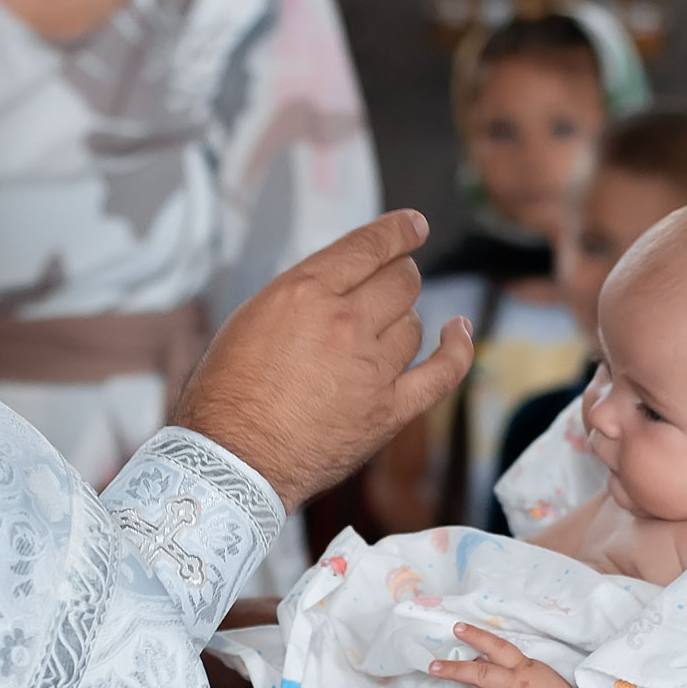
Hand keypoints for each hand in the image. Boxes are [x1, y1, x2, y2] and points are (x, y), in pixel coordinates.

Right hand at [175, 209, 471, 508]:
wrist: (233, 460)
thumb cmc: (228, 394)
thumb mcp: (251, 319)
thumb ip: (301, 295)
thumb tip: (337, 285)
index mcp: (305, 292)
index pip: (369, 246)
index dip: (400, 231)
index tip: (413, 227)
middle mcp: (344, 323)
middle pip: (401, 280)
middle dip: (399, 277)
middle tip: (390, 285)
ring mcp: (371, 367)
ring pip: (414, 323)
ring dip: (403, 321)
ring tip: (381, 333)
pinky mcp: (390, 410)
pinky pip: (443, 371)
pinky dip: (457, 348)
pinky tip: (458, 332)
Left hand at [429, 623, 651, 687]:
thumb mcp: (539, 673)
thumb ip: (514, 669)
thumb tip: (483, 660)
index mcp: (523, 668)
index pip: (496, 647)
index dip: (476, 636)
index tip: (456, 628)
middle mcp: (513, 687)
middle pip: (477, 674)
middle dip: (452, 670)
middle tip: (432, 668)